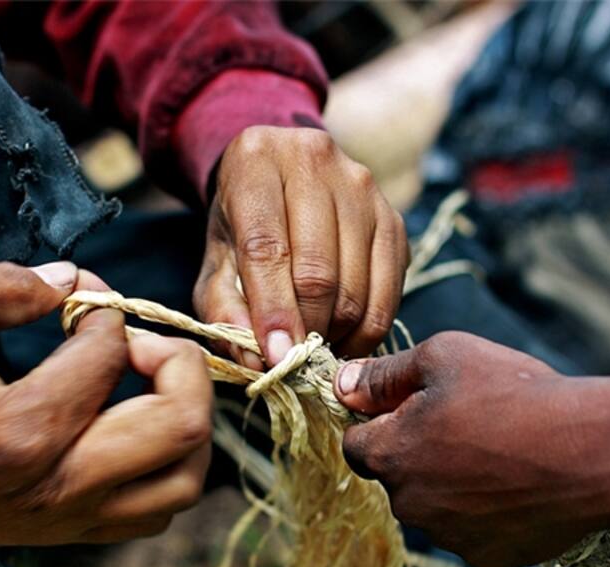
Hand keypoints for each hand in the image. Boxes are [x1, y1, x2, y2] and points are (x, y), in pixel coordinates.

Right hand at [0, 262, 211, 562]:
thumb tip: (73, 278)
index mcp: (21, 432)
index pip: (111, 355)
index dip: (105, 308)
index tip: (79, 298)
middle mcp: (59, 487)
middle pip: (184, 428)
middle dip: (180, 363)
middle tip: (136, 338)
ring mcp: (67, 521)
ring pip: (184, 483)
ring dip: (185, 420)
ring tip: (145, 381)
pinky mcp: (65, 535)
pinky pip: (154, 509)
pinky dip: (165, 464)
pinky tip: (131, 424)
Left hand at [193, 126, 408, 368]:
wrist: (281, 171)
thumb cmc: (243, 221)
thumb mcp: (216, 259)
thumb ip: (223, 310)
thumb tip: (256, 361)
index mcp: (255, 163)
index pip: (266, 249)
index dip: (273, 311)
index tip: (276, 358)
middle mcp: (313, 162)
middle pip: (318, 271)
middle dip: (306, 329)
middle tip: (295, 360)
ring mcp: (361, 187)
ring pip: (356, 286)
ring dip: (337, 333)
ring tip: (315, 345)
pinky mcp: (393, 215)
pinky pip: (389, 288)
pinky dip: (368, 326)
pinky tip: (345, 335)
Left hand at [332, 331, 604, 566]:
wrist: (591, 453)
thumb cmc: (514, 394)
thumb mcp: (443, 356)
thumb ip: (384, 374)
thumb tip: (342, 385)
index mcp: (390, 455)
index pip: (354, 444)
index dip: (378, 421)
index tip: (413, 406)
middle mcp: (409, 505)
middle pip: (397, 477)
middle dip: (418, 453)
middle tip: (469, 422)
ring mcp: (448, 537)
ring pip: (436, 507)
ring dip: (453, 484)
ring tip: (502, 451)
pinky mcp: (488, 558)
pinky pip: (474, 532)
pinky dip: (488, 512)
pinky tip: (521, 484)